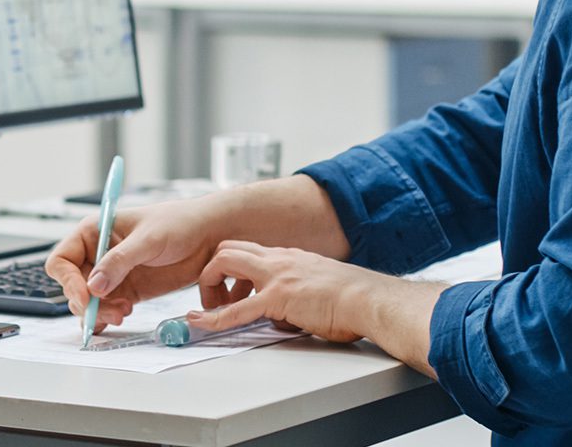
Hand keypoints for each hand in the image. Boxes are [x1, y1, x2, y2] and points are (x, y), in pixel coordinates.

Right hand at [44, 196, 226, 331]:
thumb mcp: (149, 238)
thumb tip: (93, 285)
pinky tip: (120, 317)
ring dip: (100, 313)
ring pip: (89, 303)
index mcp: (94, 231)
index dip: (68, 281)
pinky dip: (107, 319)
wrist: (208, 236)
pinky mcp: (127, 291)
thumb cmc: (179, 223)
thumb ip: (120, 261)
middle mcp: (98, 254)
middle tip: (112, 311)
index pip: (62, 260)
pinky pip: (106, 309)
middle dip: (87, 303)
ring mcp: (112, 275)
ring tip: (124, 312)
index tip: (86, 296)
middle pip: (73, 287)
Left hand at [190, 241, 371, 342]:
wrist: (369, 300)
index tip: (228, 292)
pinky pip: (236, 309)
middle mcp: (279, 259)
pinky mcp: (278, 297)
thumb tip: (282, 317)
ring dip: (208, 286)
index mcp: (288, 257)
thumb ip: (294, 296)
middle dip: (212, 271)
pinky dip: (214, 318)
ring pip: (225, 261)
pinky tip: (202, 323)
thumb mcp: (316, 289)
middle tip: (213, 298)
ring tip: (206, 310)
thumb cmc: (351, 300)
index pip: (247, 251)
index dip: (230, 270)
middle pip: (228, 248)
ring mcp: (277, 275)